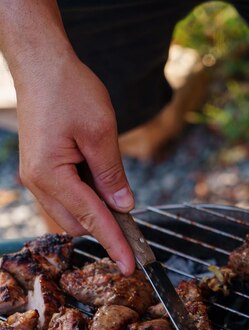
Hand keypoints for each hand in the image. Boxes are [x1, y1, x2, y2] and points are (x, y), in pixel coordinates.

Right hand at [16, 52, 135, 273]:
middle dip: (105, 221)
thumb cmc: (69, 90)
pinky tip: (95, 170)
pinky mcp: (41, 170)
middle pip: (78, 223)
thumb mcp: (101, 132)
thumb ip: (113, 175)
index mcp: (50, 174)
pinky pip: (67, 196)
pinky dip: (86, 194)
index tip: (130, 265)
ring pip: (72, 212)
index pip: (91, 219)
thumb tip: (124, 207)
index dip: (114, 242)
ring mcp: (36, 177)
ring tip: (106, 172)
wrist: (41, 63)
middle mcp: (38, 182)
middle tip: (128, 203)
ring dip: (95, 206)